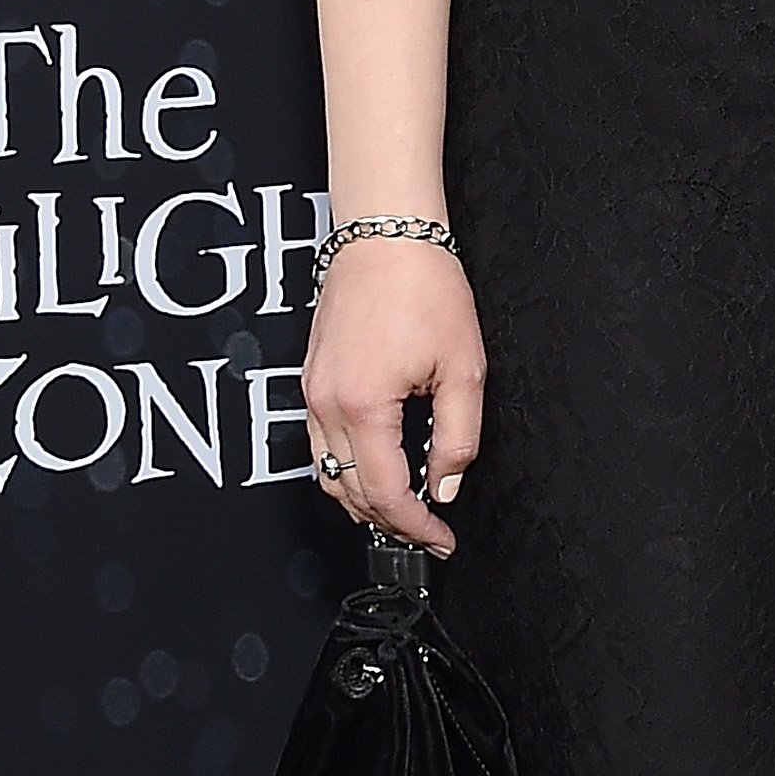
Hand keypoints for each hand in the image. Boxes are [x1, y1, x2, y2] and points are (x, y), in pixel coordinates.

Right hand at [301, 240, 485, 555]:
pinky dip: (346, 469)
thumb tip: (445, 486)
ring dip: (364, 500)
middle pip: (349, 493)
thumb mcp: (462, 367)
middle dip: (390, 522)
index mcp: (364, 406)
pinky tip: (377, 467)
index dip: (416, 527)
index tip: (441, 539)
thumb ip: (456, 437)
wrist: (384, 235)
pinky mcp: (312, 381)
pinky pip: (321, 445)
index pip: (385, 494)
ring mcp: (313, 394)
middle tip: (428, 531)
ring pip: (328, 474)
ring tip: (405, 508)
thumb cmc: (424, 287)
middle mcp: (327, 406)